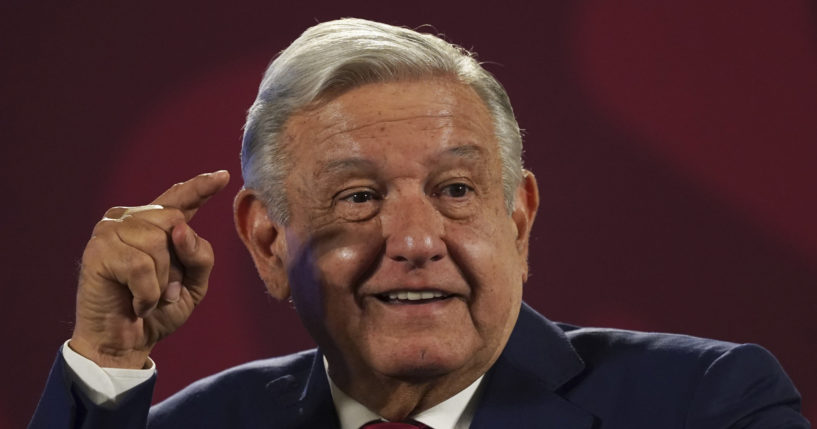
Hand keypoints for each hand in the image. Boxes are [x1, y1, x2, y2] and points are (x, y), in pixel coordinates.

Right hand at [69, 171, 229, 367]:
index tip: (223, 176)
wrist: (124, 343)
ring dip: (162, 283)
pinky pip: (141, 265)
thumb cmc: (159, 312)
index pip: (181, 198)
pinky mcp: (98, 250)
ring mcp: (111, 230)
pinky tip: (136, 304)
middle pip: (175, 223)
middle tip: (165, 292)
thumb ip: (199, 255)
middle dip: (178, 265)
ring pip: (158, 244)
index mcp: (157, 224)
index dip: (201, 187)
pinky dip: (147, 293)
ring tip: (148, 299)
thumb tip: (181, 227)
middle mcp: (131, 219)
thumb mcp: (194, 284)